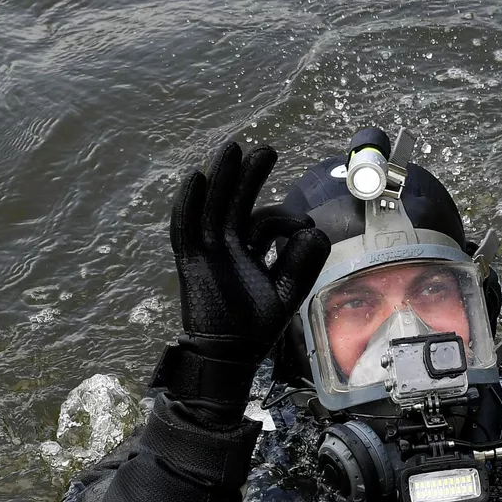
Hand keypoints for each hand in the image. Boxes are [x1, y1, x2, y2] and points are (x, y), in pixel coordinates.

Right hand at [169, 141, 329, 362]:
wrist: (230, 353)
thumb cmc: (258, 324)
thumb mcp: (288, 290)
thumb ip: (303, 263)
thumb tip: (315, 231)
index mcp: (249, 249)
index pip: (264, 221)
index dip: (285, 219)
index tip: (305, 228)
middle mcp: (226, 244)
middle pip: (235, 202)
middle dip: (248, 176)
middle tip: (266, 149)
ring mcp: (206, 250)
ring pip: (212, 206)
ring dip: (220, 178)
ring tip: (231, 148)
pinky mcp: (190, 261)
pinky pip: (185, 227)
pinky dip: (189, 203)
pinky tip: (196, 178)